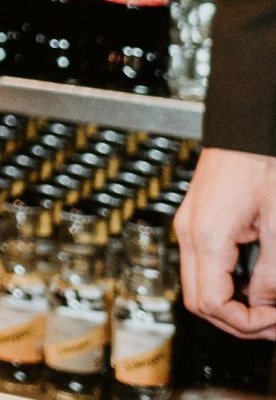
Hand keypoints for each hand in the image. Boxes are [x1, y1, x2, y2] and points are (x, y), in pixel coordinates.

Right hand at [178, 147, 275, 336]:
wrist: (246, 130)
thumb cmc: (261, 165)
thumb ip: (272, 272)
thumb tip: (266, 306)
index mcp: (205, 236)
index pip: (212, 304)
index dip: (246, 323)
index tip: (275, 321)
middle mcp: (188, 234)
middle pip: (199, 302)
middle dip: (237, 322)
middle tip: (274, 325)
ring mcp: (189, 228)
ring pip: (200, 288)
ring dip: (233, 306)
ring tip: (269, 309)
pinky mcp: (198, 223)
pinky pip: (204, 268)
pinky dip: (228, 287)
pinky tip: (255, 286)